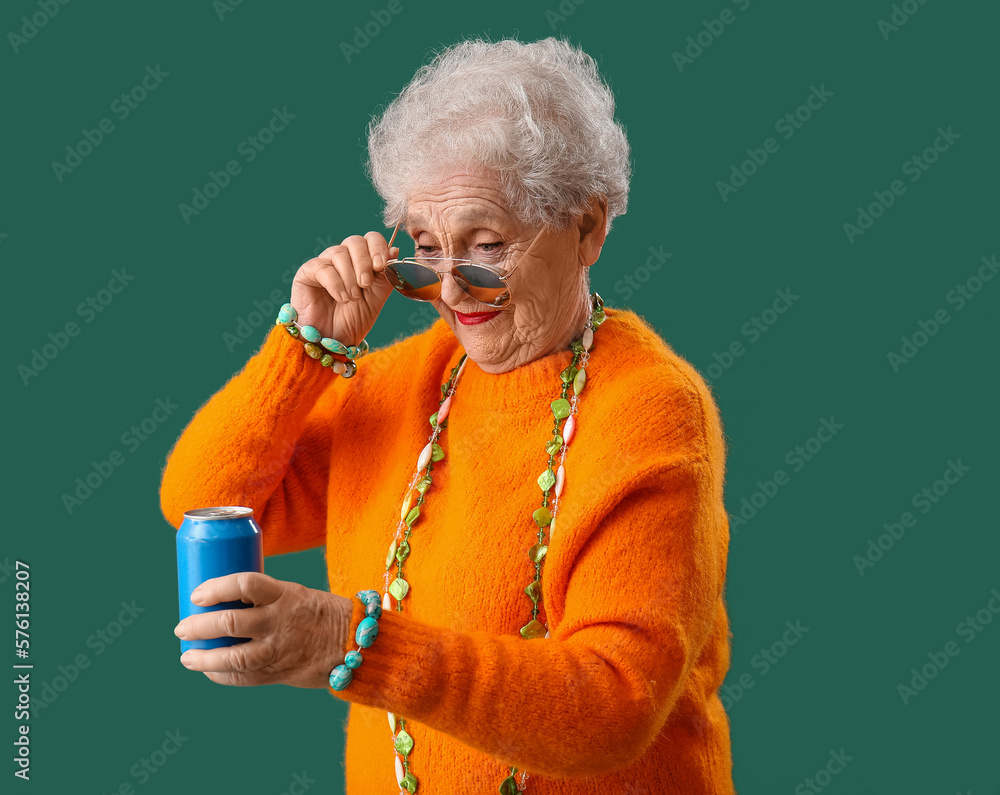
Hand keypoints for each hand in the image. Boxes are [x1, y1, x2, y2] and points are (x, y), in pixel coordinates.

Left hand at [174, 572, 351, 688]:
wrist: (352, 643)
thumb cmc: (318, 613)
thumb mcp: (294, 594)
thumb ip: (263, 599)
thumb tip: (221, 603)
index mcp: (284, 594)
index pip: (244, 584)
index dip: (216, 588)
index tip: (197, 594)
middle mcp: (279, 621)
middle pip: (230, 623)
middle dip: (199, 626)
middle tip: (182, 627)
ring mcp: (279, 649)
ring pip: (233, 657)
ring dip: (203, 658)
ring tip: (187, 656)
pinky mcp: (279, 672)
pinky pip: (243, 678)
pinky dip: (221, 675)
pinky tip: (209, 670)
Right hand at [291, 231, 398, 347]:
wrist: (333, 341)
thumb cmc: (354, 319)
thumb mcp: (378, 297)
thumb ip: (386, 274)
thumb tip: (395, 249)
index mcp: (361, 261)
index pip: (370, 239)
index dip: (378, 248)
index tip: (381, 266)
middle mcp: (343, 258)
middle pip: (355, 241)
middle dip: (364, 262)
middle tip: (365, 284)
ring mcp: (324, 263)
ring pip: (339, 253)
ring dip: (350, 277)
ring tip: (352, 298)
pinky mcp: (307, 273)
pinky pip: (323, 267)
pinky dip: (335, 284)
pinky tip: (341, 298)